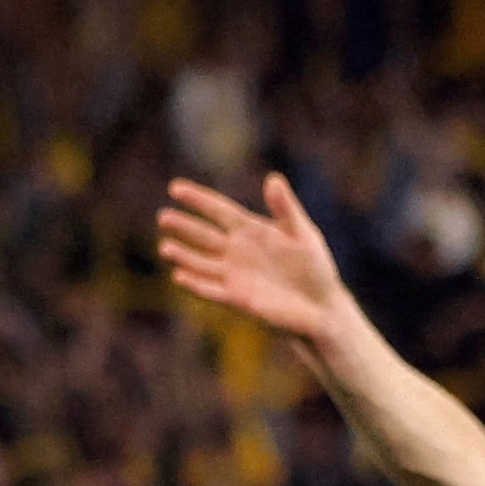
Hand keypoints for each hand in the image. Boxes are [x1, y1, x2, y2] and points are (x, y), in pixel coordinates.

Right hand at [155, 173, 353, 346]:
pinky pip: (211, 289)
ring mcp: (236, 274)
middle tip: (163, 216)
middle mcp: (238, 250)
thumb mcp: (303, 234)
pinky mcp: (238, 298)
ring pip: (202, 262)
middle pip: (204, 235)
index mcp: (252, 230)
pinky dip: (196, 284)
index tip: (175, 188)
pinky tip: (180, 277)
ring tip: (165, 247)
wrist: (321, 306)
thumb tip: (273, 179)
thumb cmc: (316, 267)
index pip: (219, 210)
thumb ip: (285, 208)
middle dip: (184, 226)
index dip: (198, 199)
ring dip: (184, 256)